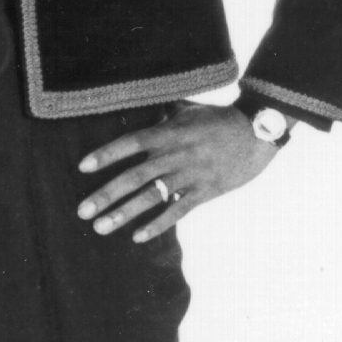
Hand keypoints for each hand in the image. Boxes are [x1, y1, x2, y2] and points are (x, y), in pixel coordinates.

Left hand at [75, 101, 278, 243]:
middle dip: (106, 194)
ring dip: (124, 213)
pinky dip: (158, 224)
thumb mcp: (188, 111)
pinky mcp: (207, 191)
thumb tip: (138, 104)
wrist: (259, 132)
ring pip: (152, 197)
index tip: (82, 167)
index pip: (131, 143)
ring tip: (99, 227)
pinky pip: (178, 210)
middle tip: (81, 211)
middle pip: (135, 176)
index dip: (107, 154)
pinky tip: (137, 237)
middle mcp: (176, 154)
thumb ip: (162, 113)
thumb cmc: (218, 119)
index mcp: (169, 132)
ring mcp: (191, 174)